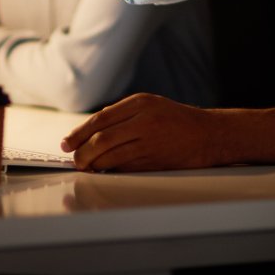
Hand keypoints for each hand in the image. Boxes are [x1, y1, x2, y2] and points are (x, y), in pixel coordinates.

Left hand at [61, 94, 222, 171]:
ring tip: (85, 167)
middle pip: (101, 139)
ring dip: (93, 165)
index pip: (100, 119)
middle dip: (82, 152)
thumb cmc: (176, 119)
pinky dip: (110, 171)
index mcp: (140, 103)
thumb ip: (123, 114)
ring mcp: (149, 142)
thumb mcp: (150, 105)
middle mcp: (143, 121)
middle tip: (73, 160)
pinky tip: (103, 172)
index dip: (79, 133)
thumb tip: (93, 130)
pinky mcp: (154, 162)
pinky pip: (124, 168)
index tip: (67, 143)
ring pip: (110, 156)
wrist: (208, 134)